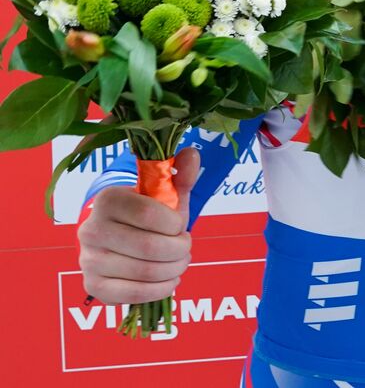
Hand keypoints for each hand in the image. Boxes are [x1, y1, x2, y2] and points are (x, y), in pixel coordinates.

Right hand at [77, 148, 199, 303]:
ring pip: (146, 271)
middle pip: (150, 247)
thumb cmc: (148, 213)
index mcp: (108, 200)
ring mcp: (88, 260)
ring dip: (174, 269)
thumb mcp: (165, 192)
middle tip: (185, 246)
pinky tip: (169, 279)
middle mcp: (91, 229)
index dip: (175, 223)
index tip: (179, 224)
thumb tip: (192, 154)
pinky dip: (160, 289)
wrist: (120, 236)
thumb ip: (180, 174)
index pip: (150, 214)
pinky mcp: (92, 286)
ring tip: (179, 261)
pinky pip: (134, 294)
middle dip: (180, 249)